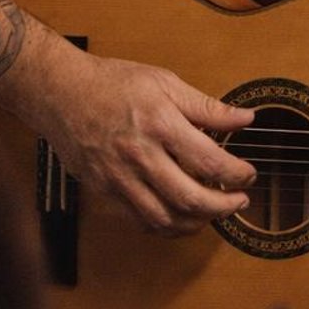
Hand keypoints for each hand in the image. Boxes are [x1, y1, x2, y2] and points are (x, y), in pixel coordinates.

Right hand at [21, 43, 256, 235]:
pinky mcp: (104, 189)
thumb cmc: (113, 83)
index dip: (237, 174)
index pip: (209, 162)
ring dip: (196, 223)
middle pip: (189, 198)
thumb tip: (245, 119)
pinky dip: (166, 225)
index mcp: (160, 124)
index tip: (248, 174)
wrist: (59, 92)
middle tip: (240, 201)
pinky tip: (181, 216)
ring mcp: (118, 176)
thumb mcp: (166, 83)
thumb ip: (208, 107)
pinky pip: (139, 220)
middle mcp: (139, 155)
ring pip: (164, 218)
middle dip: (223, 207)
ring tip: (214, 212)